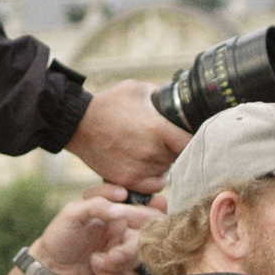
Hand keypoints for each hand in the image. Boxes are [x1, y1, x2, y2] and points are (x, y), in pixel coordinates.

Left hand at [30, 183, 151, 274]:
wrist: (50, 266)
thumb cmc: (59, 235)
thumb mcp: (72, 214)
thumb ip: (96, 205)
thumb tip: (121, 210)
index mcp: (112, 212)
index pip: (139, 210)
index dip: (147, 215)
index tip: (136, 226)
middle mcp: (120, 230)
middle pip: (142, 238)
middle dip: (129, 250)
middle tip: (114, 256)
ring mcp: (119, 249)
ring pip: (135, 258)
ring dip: (116, 263)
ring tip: (95, 261)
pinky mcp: (117, 268)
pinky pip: (126, 273)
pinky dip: (110, 273)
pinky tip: (94, 267)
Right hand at [64, 81, 190, 195]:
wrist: (78, 125)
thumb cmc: (108, 104)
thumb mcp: (137, 89)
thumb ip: (160, 96)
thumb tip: (177, 101)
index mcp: (158, 129)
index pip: (192, 142)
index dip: (195, 140)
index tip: (189, 136)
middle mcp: (152, 152)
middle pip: (181, 158)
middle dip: (177, 150)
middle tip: (166, 142)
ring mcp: (141, 169)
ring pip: (168, 171)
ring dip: (165, 163)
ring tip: (151, 151)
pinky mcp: (129, 181)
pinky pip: (154, 185)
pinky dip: (154, 178)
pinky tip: (146, 165)